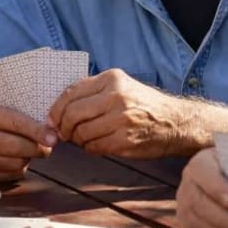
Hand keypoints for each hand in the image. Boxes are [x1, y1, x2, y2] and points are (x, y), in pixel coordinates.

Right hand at [0, 100, 55, 180]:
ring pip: (16, 163)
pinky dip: (18, 168)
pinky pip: (9, 175)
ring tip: (27, 151)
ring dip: (28, 158)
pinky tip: (15, 159)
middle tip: (46, 146)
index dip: (38, 132)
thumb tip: (49, 131)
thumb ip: (19, 116)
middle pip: (18, 147)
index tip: (53, 138)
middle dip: (39, 148)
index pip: (17, 123)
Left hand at [48, 69, 190, 157]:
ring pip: (81, 133)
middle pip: (72, 114)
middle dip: (63, 127)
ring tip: (85, 138)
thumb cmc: (143, 105)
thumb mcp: (121, 87)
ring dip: (78, 140)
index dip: (56, 110)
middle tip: (65, 133)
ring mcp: (121, 119)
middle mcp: (116, 96)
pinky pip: (94, 147)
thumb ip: (92, 92)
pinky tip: (98, 144)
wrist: (175, 122)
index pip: (70, 93)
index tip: (52, 120)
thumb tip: (58, 110)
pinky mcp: (125, 140)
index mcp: (112, 79)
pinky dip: (90, 148)